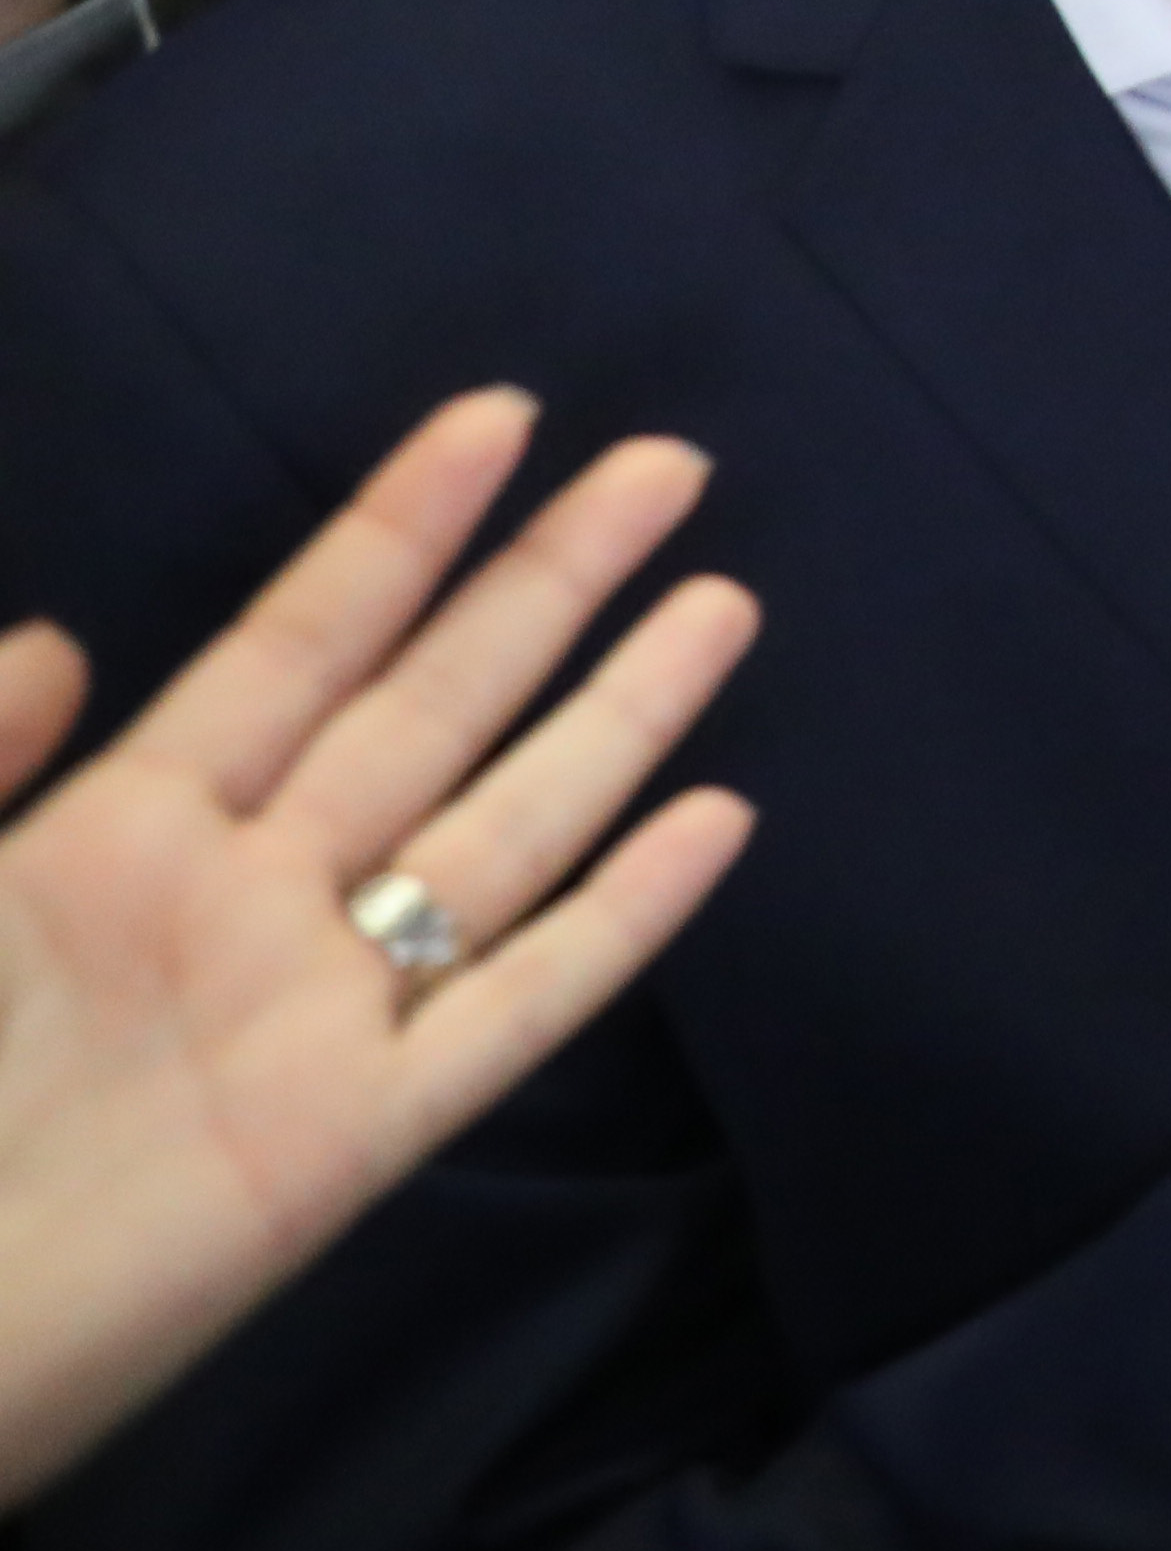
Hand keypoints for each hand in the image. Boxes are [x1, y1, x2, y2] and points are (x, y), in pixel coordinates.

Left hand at [0, 391, 756, 1509]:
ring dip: (618, 719)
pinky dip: (622, 920)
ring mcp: (319, 1013)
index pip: (295, 644)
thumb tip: (68, 635)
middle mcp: (249, 899)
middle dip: (549, 583)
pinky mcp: (360, 1134)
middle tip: (667, 467)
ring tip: (722, 605)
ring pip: (505, 832)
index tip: (501, 416)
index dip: (396, 528)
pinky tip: (714, 827)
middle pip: (431, 707)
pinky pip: (518, 1008)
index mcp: (119, 834)